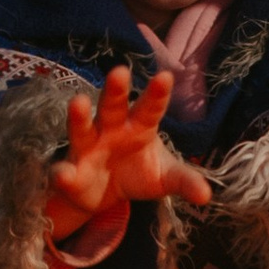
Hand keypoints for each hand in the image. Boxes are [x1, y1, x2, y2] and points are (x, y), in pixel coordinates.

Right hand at [46, 65, 212, 246]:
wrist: (105, 194)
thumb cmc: (139, 173)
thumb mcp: (165, 178)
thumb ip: (184, 182)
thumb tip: (206, 196)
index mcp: (139, 126)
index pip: (150, 108)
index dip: (157, 94)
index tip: (166, 77)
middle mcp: (111, 129)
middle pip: (112, 106)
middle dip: (115, 90)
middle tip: (120, 71)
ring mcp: (88, 147)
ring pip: (82, 129)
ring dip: (79, 116)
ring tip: (78, 102)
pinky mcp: (71, 172)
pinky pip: (64, 171)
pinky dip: (62, 173)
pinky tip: (62, 175)